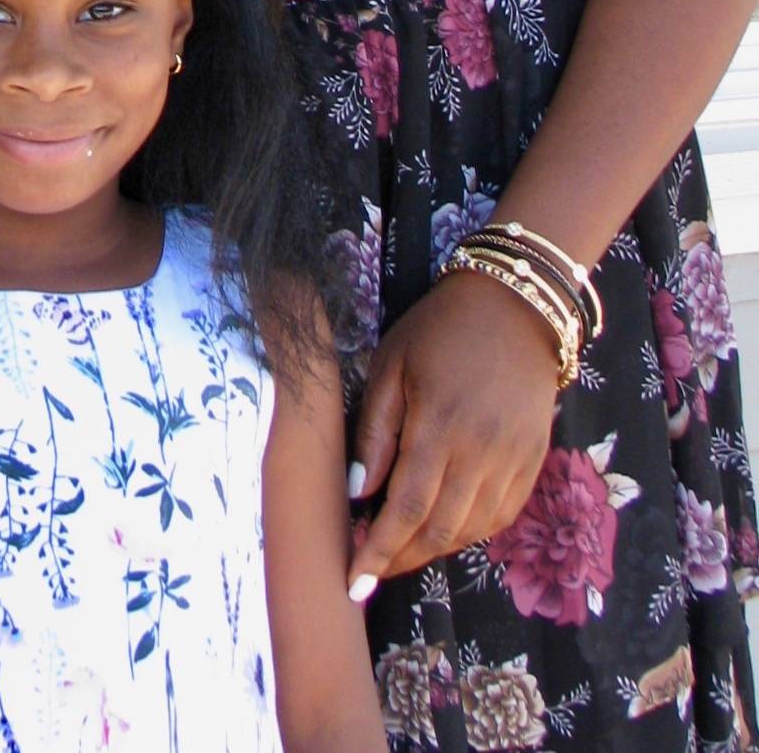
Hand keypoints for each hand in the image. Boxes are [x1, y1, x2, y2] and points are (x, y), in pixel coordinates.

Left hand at [348, 267, 559, 590]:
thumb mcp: (391, 364)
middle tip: (371, 570)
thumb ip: (375, 430)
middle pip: (438, 530)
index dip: (379, 550)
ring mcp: (512, 461)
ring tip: (399, 552)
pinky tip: (444, 531)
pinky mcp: (532, 462)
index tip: (355, 581)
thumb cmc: (439, 330)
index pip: (405, 508)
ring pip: (470, 531)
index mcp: (439, 426)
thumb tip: (358, 492)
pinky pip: (501, 517)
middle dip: (401, 559)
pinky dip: (469, 534)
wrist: (515, 307)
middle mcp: (480, 453)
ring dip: (432, 551)